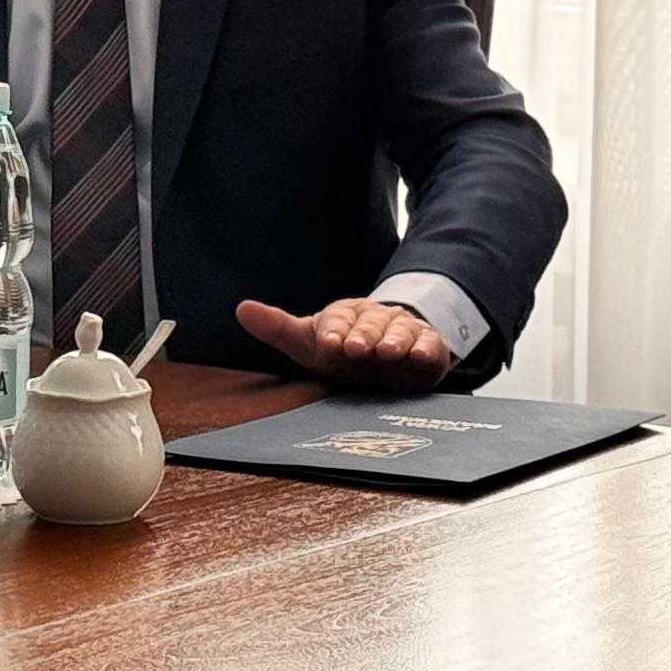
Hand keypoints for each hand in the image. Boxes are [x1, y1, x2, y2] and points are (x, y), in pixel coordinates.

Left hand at [235, 296, 454, 391]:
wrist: (389, 361)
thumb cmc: (343, 352)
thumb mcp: (309, 344)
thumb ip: (278, 329)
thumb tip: (241, 309)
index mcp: (346, 315)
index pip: (338, 318)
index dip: (334, 330)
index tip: (329, 343)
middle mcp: (375, 319)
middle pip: (370, 322)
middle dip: (363, 335)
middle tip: (355, 349)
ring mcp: (403, 332)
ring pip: (400, 330)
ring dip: (395, 340)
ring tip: (388, 352)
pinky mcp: (428, 347)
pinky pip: (429, 344)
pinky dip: (426, 348)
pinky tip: (419, 355)